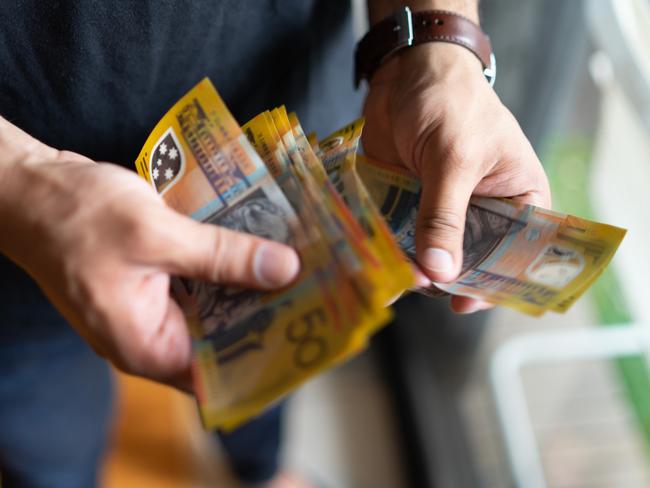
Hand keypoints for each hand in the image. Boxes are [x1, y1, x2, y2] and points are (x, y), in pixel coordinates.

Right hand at [0, 119, 299, 388]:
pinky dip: (223, 270)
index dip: (264, 353)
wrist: (29, 188)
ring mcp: (150, 310)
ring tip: (296, 269)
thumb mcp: (157, 235)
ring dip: (247, 289)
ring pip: (212, 310)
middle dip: (264, 316)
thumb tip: (284, 270)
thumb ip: (222, 256)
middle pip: (221, 340)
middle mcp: (150, 337)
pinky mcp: (152, 284)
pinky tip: (256, 249)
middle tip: (313, 292)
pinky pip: (197, 286)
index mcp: (146, 346)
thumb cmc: (76, 217)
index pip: (219, 372)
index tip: (305, 329)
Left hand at [363, 43, 550, 312]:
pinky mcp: (405, 208)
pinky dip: (385, 251)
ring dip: (408, 269)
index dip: (492, 282)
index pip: (514, 255)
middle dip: (442, 278)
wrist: (407, 74)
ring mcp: (439, 213)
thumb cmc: (451, 103)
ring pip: (427, 256)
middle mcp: (480, 214)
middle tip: (417, 287)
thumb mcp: (454, 158)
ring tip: (388, 280)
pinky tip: (370, 263)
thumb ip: (445, 214)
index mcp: (516, 202)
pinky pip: (397, 239)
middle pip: (466, 262)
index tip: (463, 302)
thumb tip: (440, 271)